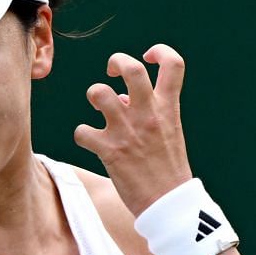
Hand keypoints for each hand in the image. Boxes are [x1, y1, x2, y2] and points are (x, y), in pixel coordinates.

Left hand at [71, 44, 193, 213]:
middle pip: (131, 69)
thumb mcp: (168, 132)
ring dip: (94, 95)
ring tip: (98, 108)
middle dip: (117, 61)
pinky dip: (82, 134)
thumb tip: (120, 98)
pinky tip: (91, 141)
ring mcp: (128, 132)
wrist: (169, 203)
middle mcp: (148, 115)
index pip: (173, 64)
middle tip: (111, 71)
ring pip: (99, 93)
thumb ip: (147, 111)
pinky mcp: (110, 152)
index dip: (160, 51)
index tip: (148, 56)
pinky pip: (82, 131)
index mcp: (168, 108)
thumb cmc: (167, 168)